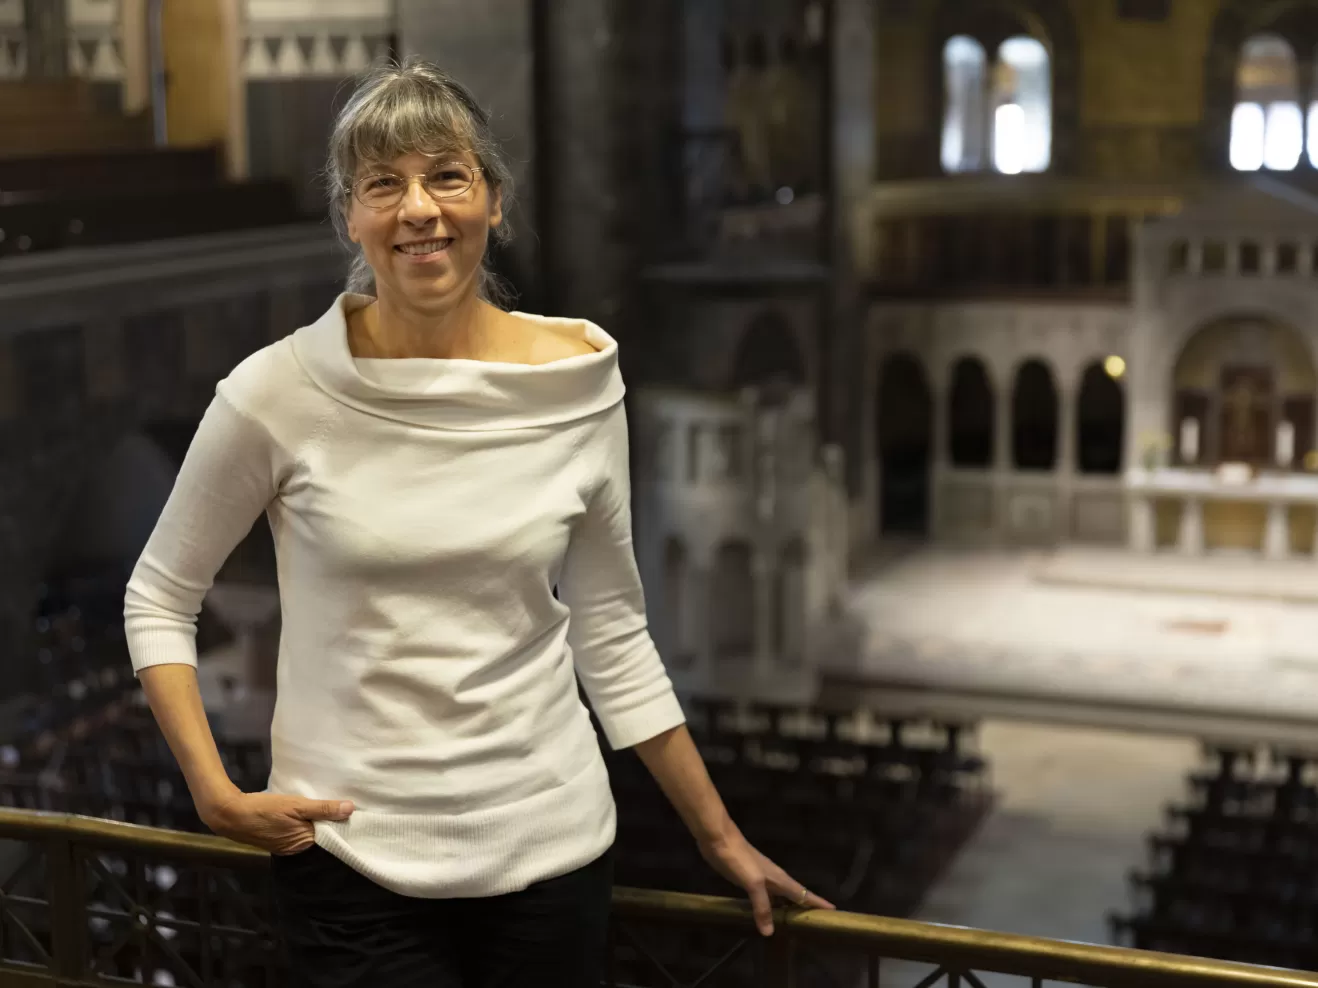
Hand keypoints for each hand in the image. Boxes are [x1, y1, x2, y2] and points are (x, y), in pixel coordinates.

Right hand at [198, 790, 354, 855]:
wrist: (230, 814)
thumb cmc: (265, 810)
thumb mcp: (296, 805)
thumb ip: (323, 808)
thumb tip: (350, 809)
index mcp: (304, 843)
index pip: (331, 836)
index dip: (341, 823)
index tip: (354, 810)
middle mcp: (297, 849)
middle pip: (320, 835)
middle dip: (330, 822)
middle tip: (343, 802)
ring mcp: (285, 845)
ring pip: (308, 832)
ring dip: (316, 820)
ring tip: (328, 804)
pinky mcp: (277, 839)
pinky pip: (297, 831)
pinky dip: (303, 822)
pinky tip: (306, 810)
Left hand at [697, 821, 835, 935]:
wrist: (718, 839)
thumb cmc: (739, 858)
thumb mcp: (752, 883)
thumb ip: (762, 906)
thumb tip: (770, 933)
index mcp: (779, 879)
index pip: (803, 893)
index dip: (817, 902)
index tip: (833, 912)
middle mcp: (774, 879)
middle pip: (794, 895)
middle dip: (805, 908)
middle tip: (814, 924)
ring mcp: (760, 878)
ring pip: (779, 896)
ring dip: (786, 908)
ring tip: (792, 923)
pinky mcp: (747, 878)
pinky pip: (764, 896)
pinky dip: (769, 905)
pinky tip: (764, 912)